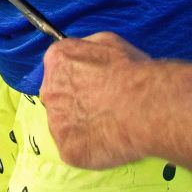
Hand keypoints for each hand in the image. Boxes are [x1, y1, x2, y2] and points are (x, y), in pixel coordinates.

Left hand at [40, 32, 160, 168]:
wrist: (143, 107)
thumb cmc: (131, 72)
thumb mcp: (110, 42)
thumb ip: (88, 49)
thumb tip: (85, 58)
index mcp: (58, 60)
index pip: (59, 69)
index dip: (79, 78)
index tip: (95, 85)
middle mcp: (49, 91)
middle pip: (57, 98)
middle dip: (76, 103)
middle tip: (103, 107)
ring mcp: (56, 123)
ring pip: (65, 126)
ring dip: (82, 126)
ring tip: (110, 126)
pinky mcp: (67, 149)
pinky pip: (76, 149)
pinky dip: (91, 148)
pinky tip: (109, 142)